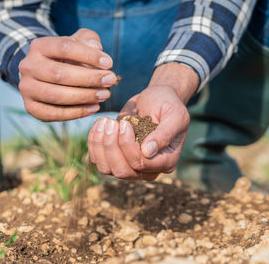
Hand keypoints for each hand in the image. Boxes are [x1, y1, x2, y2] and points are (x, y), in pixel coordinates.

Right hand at [18, 29, 116, 121]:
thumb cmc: (67, 58)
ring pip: (56, 95)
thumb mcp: (78, 42)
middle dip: (89, 78)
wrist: (45, 75)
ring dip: (84, 96)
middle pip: (59, 74)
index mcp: (39, 46)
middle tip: (110, 80)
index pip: (64, 48)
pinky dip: (76, 112)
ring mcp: (27, 88)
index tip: (109, 63)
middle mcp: (28, 66)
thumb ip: (88, 40)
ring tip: (105, 95)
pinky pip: (54, 114)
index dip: (88, 56)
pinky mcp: (31, 107)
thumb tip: (95, 47)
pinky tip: (94, 107)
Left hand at [88, 63, 198, 180]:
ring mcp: (130, 166)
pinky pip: (98, 159)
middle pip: (122, 171)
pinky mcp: (115, 158)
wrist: (156, 98)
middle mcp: (148, 169)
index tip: (125, 124)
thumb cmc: (168, 105)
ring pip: (107, 168)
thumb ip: (164, 134)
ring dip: (101, 145)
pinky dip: (94, 142)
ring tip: (105, 121)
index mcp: (166, 162)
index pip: (141, 165)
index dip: (128, 146)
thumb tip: (147, 152)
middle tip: (111, 122)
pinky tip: (99, 124)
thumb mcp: (174, 115)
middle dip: (111, 146)